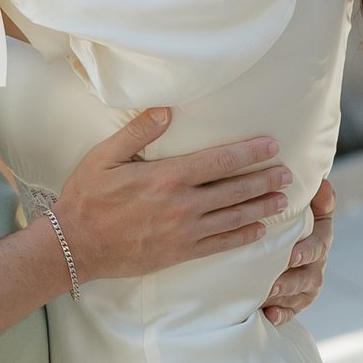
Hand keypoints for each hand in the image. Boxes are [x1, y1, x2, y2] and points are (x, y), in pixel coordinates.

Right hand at [51, 108, 292, 284]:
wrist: (75, 246)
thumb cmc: (87, 198)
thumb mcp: (104, 156)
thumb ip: (137, 131)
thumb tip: (166, 109)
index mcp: (167, 177)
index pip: (219, 161)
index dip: (249, 152)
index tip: (271, 146)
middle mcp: (182, 205)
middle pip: (234, 189)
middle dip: (264, 180)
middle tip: (287, 173)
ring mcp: (184, 232)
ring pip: (233, 217)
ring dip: (261, 207)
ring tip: (282, 200)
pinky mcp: (180, 253)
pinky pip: (220, 245)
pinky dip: (243, 237)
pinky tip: (259, 231)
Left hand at [262, 175, 334, 326]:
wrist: (289, 244)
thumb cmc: (296, 221)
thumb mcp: (311, 209)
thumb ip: (319, 199)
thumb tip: (322, 183)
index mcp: (320, 240)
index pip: (318, 245)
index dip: (306, 252)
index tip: (292, 255)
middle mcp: (316, 265)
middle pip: (308, 277)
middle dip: (291, 282)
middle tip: (272, 284)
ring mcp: (307, 286)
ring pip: (298, 296)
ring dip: (283, 298)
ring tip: (265, 298)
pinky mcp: (296, 303)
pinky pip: (290, 313)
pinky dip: (281, 315)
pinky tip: (269, 316)